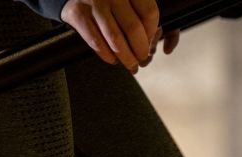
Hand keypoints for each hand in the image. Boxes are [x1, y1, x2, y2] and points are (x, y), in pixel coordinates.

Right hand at [62, 0, 176, 72]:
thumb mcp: (129, 0)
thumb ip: (145, 15)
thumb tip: (162, 45)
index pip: (149, 13)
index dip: (152, 33)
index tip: (150, 43)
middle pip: (133, 29)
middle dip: (140, 51)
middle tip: (142, 59)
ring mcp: (95, 3)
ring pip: (115, 39)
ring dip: (126, 58)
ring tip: (131, 65)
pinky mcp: (79, 14)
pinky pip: (96, 42)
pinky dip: (107, 55)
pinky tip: (113, 59)